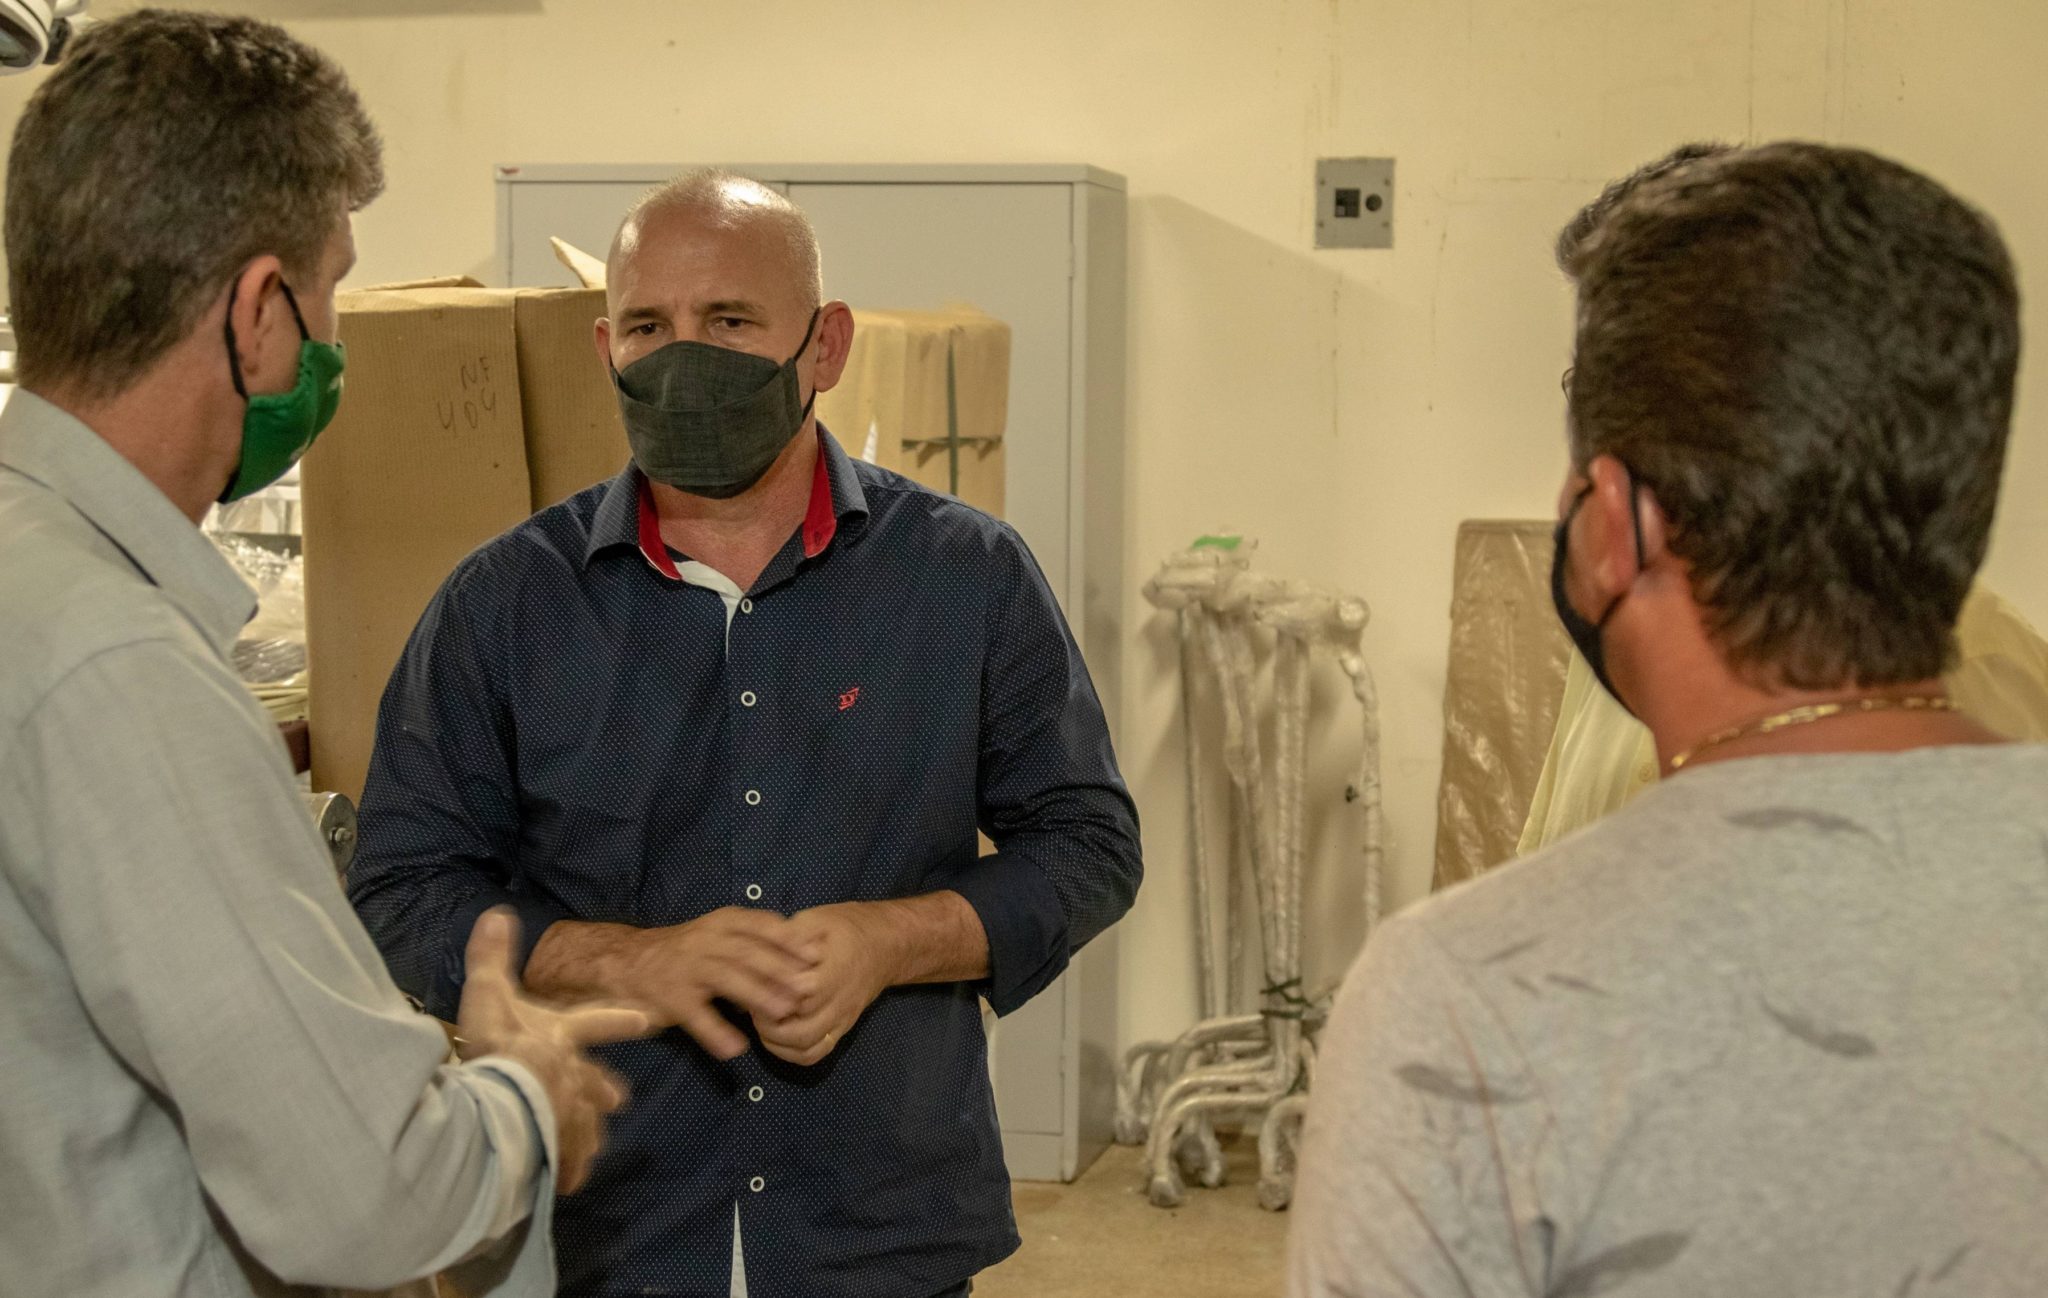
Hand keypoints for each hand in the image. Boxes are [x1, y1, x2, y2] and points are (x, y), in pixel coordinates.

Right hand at [457, 909, 649, 1193]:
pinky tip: (567, 1181)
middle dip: (601, 1090)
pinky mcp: (556, 1141)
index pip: (598, 1021)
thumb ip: (491, 955)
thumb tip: (497, 912)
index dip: (622, 1019)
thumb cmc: (497, 1044)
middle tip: (616, 1099)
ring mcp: (567, 1109)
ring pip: (581, 1123)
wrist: (503, 1097)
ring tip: (587, 1153)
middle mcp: (572, 1073)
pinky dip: (566, 1166)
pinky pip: (566, 1156)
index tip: (647, 1020)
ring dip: (583, 1134)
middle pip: (592, 1083)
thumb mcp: (489, 992)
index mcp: (562, 1035)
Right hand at [607, 907, 813, 1060]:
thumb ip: (756, 940)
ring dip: (757, 995)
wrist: (627, 961)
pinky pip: (696, 1016)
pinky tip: (736, 1049)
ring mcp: (686, 969)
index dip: (789, 940)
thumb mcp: (721, 932)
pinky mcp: (670, 998)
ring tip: (783, 1013)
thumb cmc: (687, 949)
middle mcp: (705, 940)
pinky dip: (716, 1033)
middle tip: (809, 988)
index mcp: (722, 922)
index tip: (817, 956)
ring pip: (727, 979)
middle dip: (781, 970)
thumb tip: (808, 953)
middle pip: (748, 953)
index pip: (761, 926)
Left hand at [753, 902, 900, 1066]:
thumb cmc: (845, 928)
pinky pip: (817, 1053)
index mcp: (828, 973)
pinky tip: (778, 1038)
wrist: (884, 944)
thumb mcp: (813, 920)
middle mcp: (836, 1002)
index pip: (791, 995)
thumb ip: (786, 937)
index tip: (751, 982)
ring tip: (763, 1021)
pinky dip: (793, 1053)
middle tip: (753, 1006)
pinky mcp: (841, 1028)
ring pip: (805, 1046)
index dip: (765, 992)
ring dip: (776, 1041)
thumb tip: (757, 949)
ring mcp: (840, 1019)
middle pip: (797, 1030)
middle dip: (766, 1023)